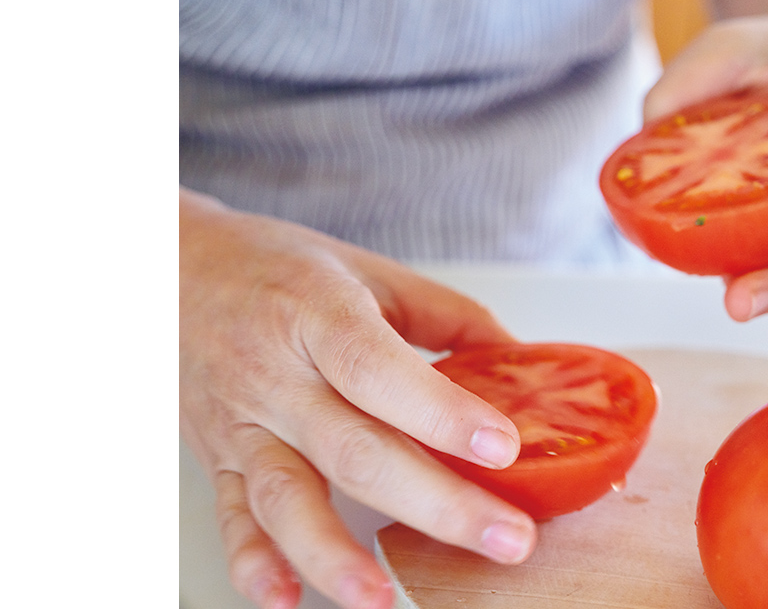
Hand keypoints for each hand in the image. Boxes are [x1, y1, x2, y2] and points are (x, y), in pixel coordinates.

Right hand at [179, 188, 536, 608]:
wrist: (169, 270)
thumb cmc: (274, 270)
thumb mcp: (366, 271)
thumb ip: (445, 315)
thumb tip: (520, 359)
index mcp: (318, 313)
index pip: (379, 369)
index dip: (441, 412)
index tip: (502, 446)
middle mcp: (275, 374)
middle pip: (355, 450)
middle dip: (437, 504)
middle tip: (505, 538)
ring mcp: (243, 423)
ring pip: (287, 498)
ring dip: (335, 555)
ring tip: (384, 596)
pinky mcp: (220, 460)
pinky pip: (232, 519)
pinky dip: (256, 564)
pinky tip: (287, 598)